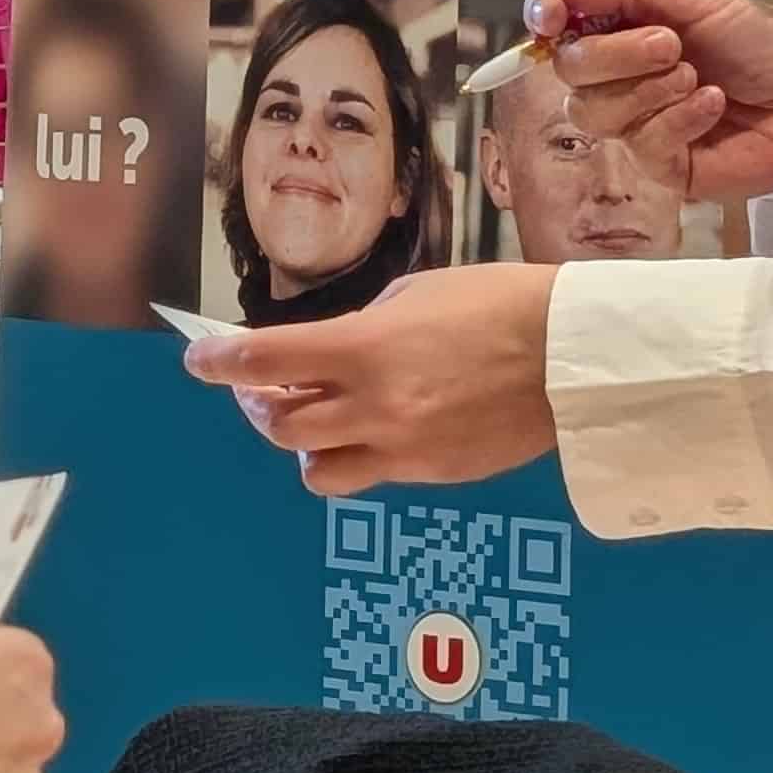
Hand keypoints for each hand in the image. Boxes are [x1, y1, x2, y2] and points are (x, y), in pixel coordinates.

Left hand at [182, 268, 561, 496]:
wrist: (574, 355)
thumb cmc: (497, 304)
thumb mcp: (414, 296)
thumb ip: (360, 330)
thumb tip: (326, 354)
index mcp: (363, 348)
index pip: (262, 361)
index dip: (218, 362)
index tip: (199, 360)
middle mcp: (373, 406)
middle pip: (278, 424)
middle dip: (258, 403)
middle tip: (261, 385)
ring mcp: (403, 449)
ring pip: (314, 467)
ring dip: (300, 440)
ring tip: (312, 414)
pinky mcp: (432, 474)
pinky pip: (369, 476)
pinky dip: (353, 456)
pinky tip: (369, 428)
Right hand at [529, 0, 772, 204]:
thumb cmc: (764, 44)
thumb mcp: (695, 0)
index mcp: (626, 30)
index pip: (561, 27)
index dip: (546, 19)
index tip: (551, 14)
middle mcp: (622, 77)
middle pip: (570, 71)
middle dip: (615, 54)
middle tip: (670, 45)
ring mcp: (638, 125)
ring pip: (595, 112)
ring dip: (647, 88)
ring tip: (697, 78)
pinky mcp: (662, 167)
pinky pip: (640, 143)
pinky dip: (678, 118)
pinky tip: (713, 106)